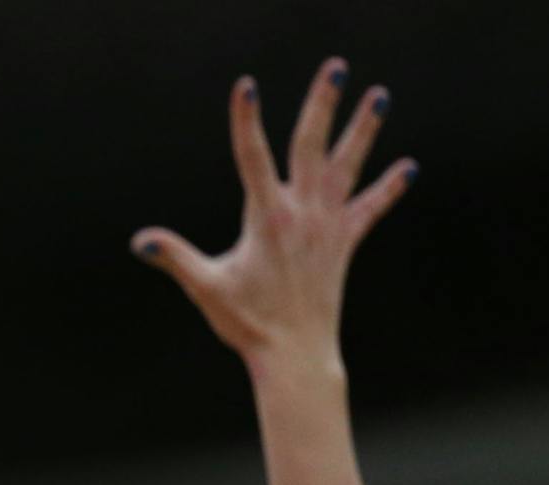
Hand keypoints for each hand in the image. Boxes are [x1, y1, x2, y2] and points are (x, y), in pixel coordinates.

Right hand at [133, 59, 414, 371]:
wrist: (295, 353)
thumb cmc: (247, 322)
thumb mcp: (206, 287)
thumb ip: (175, 257)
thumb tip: (141, 241)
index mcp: (267, 218)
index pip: (252, 158)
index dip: (246, 121)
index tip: (247, 87)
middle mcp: (302, 213)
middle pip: (312, 145)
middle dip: (323, 105)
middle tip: (337, 68)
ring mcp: (327, 225)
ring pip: (349, 166)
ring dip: (364, 131)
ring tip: (381, 96)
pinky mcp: (344, 243)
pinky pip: (369, 209)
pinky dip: (387, 189)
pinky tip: (408, 167)